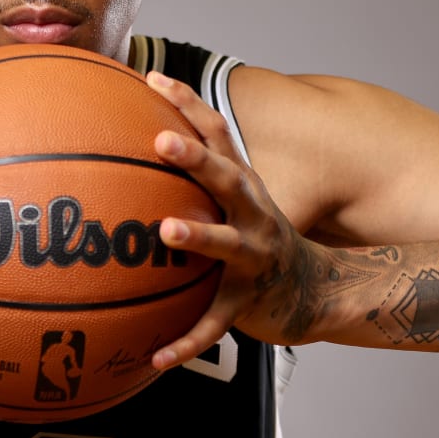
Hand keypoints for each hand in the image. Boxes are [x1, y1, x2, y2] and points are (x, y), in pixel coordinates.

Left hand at [144, 70, 325, 368]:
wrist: (312, 292)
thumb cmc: (254, 239)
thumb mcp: (232, 201)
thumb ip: (192, 175)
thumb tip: (126, 149)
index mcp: (242, 185)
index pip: (217, 133)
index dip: (186, 104)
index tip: (150, 80)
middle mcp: (253, 214)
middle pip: (226, 179)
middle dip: (195, 159)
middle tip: (160, 142)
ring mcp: (253, 257)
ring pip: (225, 245)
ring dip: (197, 236)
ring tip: (165, 231)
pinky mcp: (248, 301)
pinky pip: (213, 323)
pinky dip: (186, 341)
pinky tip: (155, 357)